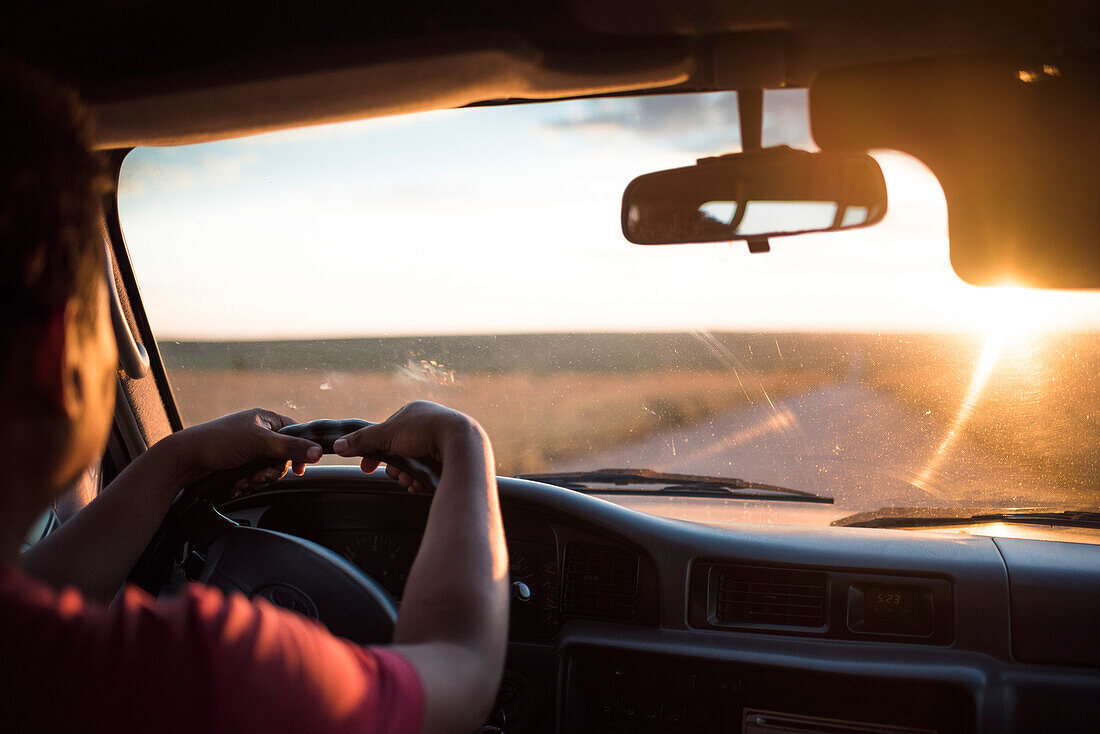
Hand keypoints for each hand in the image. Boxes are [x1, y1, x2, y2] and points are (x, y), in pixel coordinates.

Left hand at [161, 409, 322, 492]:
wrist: (184, 460)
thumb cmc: (218, 442)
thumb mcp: (259, 442)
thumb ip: (290, 447)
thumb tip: (319, 451)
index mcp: (266, 419)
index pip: (295, 433)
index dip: (300, 451)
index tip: (300, 468)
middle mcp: (259, 433)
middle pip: (283, 457)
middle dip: (270, 472)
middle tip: (259, 477)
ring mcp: (249, 450)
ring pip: (268, 470)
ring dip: (257, 480)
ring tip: (242, 482)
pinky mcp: (239, 465)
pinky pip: (254, 478)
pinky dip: (247, 485)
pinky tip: (236, 486)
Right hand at [332, 401, 485, 491]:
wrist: (461, 442)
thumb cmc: (424, 431)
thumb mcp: (387, 434)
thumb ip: (362, 440)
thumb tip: (337, 445)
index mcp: (413, 413)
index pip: (387, 434)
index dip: (375, 452)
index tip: (366, 468)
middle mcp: (428, 424)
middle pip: (400, 453)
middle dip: (395, 468)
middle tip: (395, 475)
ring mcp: (441, 441)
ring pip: (414, 465)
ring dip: (407, 476)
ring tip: (409, 480)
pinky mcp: (451, 457)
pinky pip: (429, 472)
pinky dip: (422, 480)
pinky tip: (420, 484)